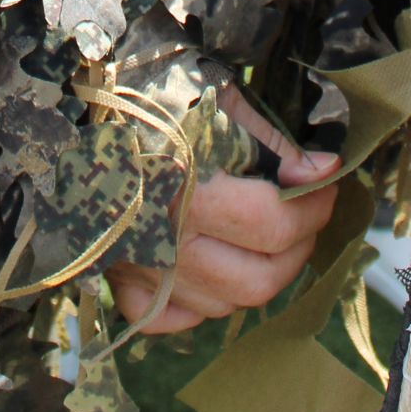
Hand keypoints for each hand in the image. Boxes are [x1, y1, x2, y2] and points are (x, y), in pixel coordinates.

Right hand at [107, 91, 339, 334]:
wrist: (86, 97)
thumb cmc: (157, 94)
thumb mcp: (221, 104)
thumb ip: (274, 144)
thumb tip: (324, 172)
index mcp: (186, 186)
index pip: (272, 225)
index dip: (313, 208)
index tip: (324, 186)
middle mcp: (162, 237)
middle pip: (256, 280)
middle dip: (296, 249)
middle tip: (304, 216)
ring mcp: (137, 265)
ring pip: (222, 305)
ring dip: (256, 275)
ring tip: (265, 239)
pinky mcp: (116, 277)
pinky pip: (168, 317)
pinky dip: (196, 304)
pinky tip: (209, 268)